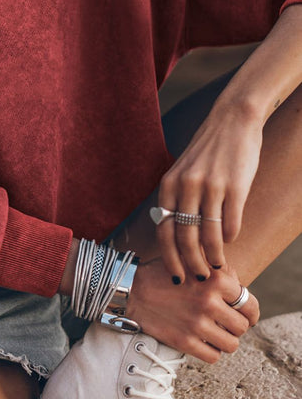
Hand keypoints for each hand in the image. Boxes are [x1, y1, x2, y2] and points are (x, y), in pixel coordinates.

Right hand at [126, 258, 259, 362]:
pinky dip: (211, 352)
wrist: (132, 290)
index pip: (249, 304)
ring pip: (231, 345)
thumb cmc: (164, 275)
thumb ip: (219, 270)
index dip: (251, 313)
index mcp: (215, 280)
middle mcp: (209, 302)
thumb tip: (240, 286)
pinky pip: (213, 357)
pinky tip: (203, 343)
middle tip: (226, 324)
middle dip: (236, 327)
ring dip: (225, 341)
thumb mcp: (193, 262)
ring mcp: (197, 324)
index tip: (246, 316)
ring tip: (215, 334)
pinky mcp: (184, 342)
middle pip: (242, 327)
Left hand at [157, 104, 262, 281]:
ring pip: (209, 235)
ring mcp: (211, 186)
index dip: (169, 257)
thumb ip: (177, 200)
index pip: (164, 230)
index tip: (176, 275)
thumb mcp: (182, 172)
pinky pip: (230, 223)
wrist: (232, 120)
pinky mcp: (235, 186)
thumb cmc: (207, 151)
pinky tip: (230, 240)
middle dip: (191, 264)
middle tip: (199, 277)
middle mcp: (186, 186)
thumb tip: (176, 237)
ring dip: (214, 256)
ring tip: (218, 266)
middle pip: (185, 238)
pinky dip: (230, 237)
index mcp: (169, 184)